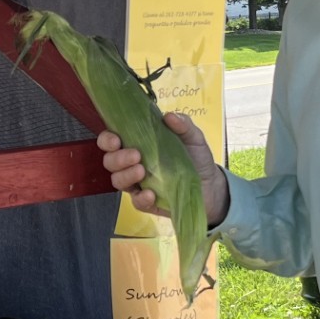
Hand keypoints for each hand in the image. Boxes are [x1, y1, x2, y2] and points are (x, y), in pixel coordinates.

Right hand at [97, 113, 229, 226]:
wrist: (211, 185)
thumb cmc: (196, 157)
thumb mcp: (193, 137)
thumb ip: (183, 125)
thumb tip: (168, 116)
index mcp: (138, 144)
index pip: (112, 140)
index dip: (107, 139)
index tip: (115, 140)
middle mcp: (132, 163)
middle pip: (110, 161)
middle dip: (118, 158)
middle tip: (136, 155)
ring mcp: (138, 184)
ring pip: (117, 181)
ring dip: (125, 175)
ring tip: (142, 171)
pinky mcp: (147, 202)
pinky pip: (136, 201)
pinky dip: (141, 198)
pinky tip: (151, 194)